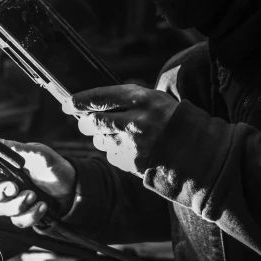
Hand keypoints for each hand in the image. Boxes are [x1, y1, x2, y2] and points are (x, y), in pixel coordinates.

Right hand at [0, 137, 75, 227]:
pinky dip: (30, 215)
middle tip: (14, 188)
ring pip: (1, 209)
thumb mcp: (38, 154)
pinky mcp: (22, 214)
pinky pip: (18, 221)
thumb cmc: (53, 166)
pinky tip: (43, 206)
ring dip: (18, 204)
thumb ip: (17, 149)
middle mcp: (2, 184)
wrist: (73, 186)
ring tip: (34, 195)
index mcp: (2, 167)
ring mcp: (11, 200)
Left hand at [63, 84, 178, 175]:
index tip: (67, 103)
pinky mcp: (131, 162)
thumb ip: (124, 98)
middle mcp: (135, 121)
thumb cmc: (169, 118)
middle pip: (92, 121)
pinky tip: (130, 148)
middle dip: (85, 122)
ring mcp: (132, 144)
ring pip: (99, 140)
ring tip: (119, 134)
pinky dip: (114, 151)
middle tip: (87, 121)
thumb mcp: (152, 98)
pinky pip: (110, 155)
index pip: (99, 97)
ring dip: (102, 137)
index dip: (78, 101)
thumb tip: (89, 102)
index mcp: (141, 99)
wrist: (193, 148)